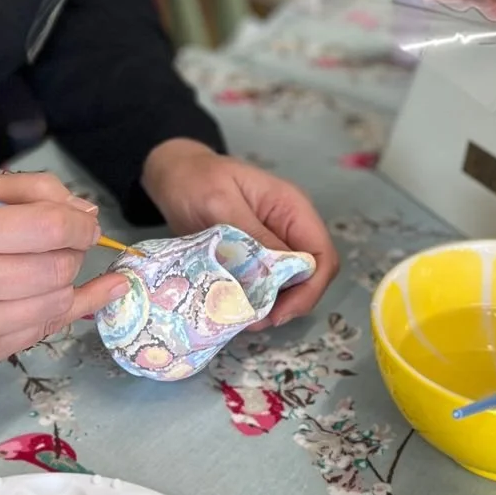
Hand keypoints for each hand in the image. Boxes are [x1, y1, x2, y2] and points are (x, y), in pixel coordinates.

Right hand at [0, 170, 125, 369]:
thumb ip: (31, 190)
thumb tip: (85, 213)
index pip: (48, 228)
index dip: (79, 223)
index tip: (85, 221)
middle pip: (58, 267)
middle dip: (74, 250)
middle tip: (65, 242)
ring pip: (58, 302)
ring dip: (67, 281)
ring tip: (48, 265)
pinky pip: (45, 330)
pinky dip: (64, 307)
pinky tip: (88, 293)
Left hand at [140, 139, 338, 325]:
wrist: (174, 174)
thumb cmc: (196, 179)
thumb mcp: (220, 202)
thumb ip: (250, 235)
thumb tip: (274, 273)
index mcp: (291, 208)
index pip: (321, 256)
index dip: (309, 289)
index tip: (277, 311)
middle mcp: (289, 229)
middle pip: (310, 276)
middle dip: (289, 303)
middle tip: (253, 320)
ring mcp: (273, 244)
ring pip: (289, 285)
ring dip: (271, 305)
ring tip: (240, 317)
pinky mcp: (254, 258)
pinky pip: (265, 284)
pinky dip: (254, 300)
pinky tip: (233, 307)